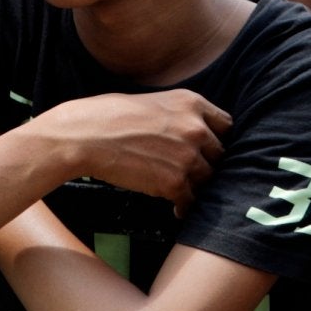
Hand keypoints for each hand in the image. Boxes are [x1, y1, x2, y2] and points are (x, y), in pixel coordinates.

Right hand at [33, 90, 230, 213]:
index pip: (226, 125)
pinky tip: (175, 208)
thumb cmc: (110, 116)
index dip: (217, 139)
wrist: (85, 136)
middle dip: (207, 165)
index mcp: (192, 102)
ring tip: (183, 193)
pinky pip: (191, 201)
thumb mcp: (155, 102)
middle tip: (193, 175)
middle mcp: (196, 128)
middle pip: (220, 154)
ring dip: (196, 187)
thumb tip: (194, 133)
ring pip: (208, 180)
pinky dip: (184, 207)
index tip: (208, 151)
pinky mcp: (175, 182)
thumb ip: (180, 115)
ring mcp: (188, 156)